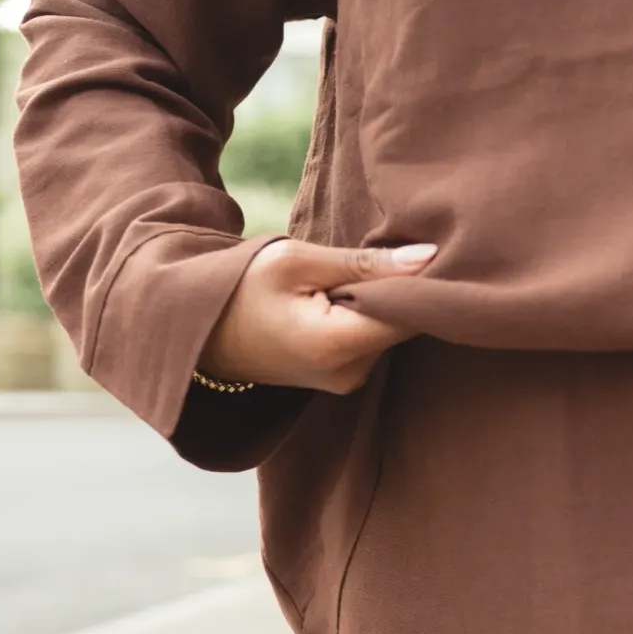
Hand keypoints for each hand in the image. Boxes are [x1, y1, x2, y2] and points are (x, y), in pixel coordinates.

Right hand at [199, 237, 436, 394]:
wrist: (201, 331)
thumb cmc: (242, 288)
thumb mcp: (298, 261)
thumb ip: (366, 263)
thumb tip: (430, 258)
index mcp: (337, 345)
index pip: (412, 314)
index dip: (426, 282)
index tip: (431, 252)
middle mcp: (350, 374)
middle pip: (404, 324)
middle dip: (401, 289)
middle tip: (383, 253)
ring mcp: (348, 381)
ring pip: (391, 330)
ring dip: (382, 302)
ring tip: (350, 276)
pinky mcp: (346, 377)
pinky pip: (375, 339)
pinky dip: (369, 316)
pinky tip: (346, 297)